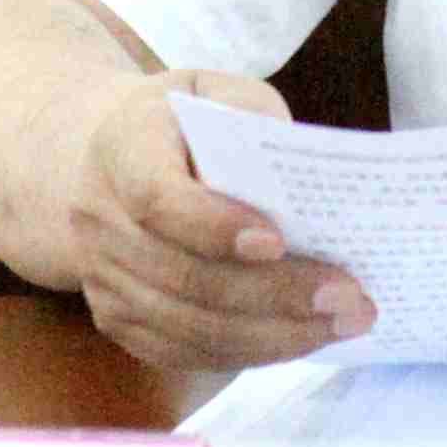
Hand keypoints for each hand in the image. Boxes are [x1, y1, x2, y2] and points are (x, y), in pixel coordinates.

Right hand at [67, 70, 376, 369]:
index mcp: (122, 148)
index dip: (214, 227)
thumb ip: (257, 124)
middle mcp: (99, 219)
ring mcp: (102, 278)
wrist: (114, 159)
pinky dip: (251, 352)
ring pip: (189, 327)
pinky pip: (186, 352)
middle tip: (347, 297)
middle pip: (184, 276)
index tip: (279, 241)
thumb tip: (307, 194)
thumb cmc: (189, 123)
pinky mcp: (118, 320)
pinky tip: (304, 338)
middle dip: (274, 294)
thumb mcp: (221, 94)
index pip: (158, 199)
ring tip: (343, 323)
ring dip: (274, 335)